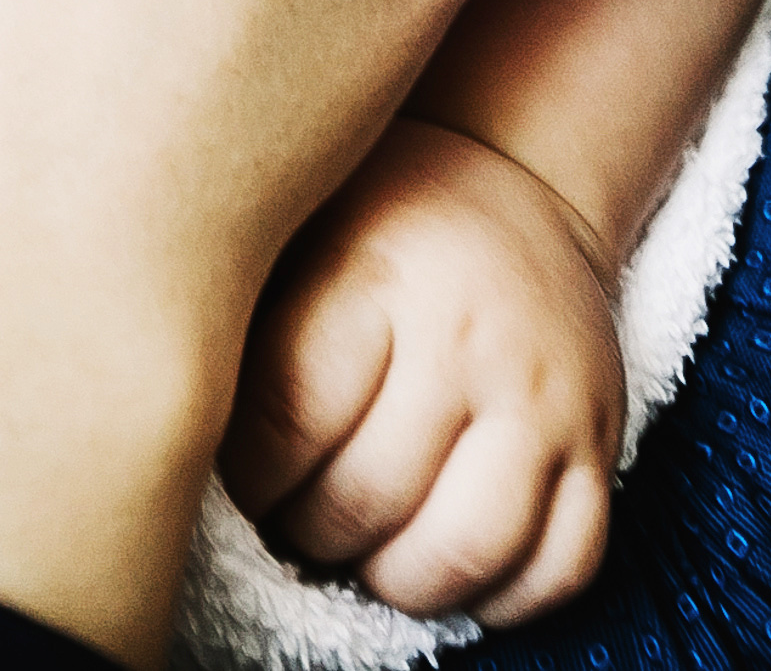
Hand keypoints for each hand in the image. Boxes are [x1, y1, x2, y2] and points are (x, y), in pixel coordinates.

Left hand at [225, 116, 620, 623]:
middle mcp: (473, 339)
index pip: (292, 421)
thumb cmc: (378, 212)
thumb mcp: (302, 223)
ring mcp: (548, 399)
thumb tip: (167, 421)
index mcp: (384, 275)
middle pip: (369, 499)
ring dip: (395, 577)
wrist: (514, 175)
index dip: (249, 475)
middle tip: (292, 515)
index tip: (242, 470)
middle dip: (309, 531)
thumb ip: (241, 313)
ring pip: (466, 550)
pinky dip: (499, 596)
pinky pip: (562, 567)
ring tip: (363, 545)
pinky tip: (446, 563)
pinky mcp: (603, 444)